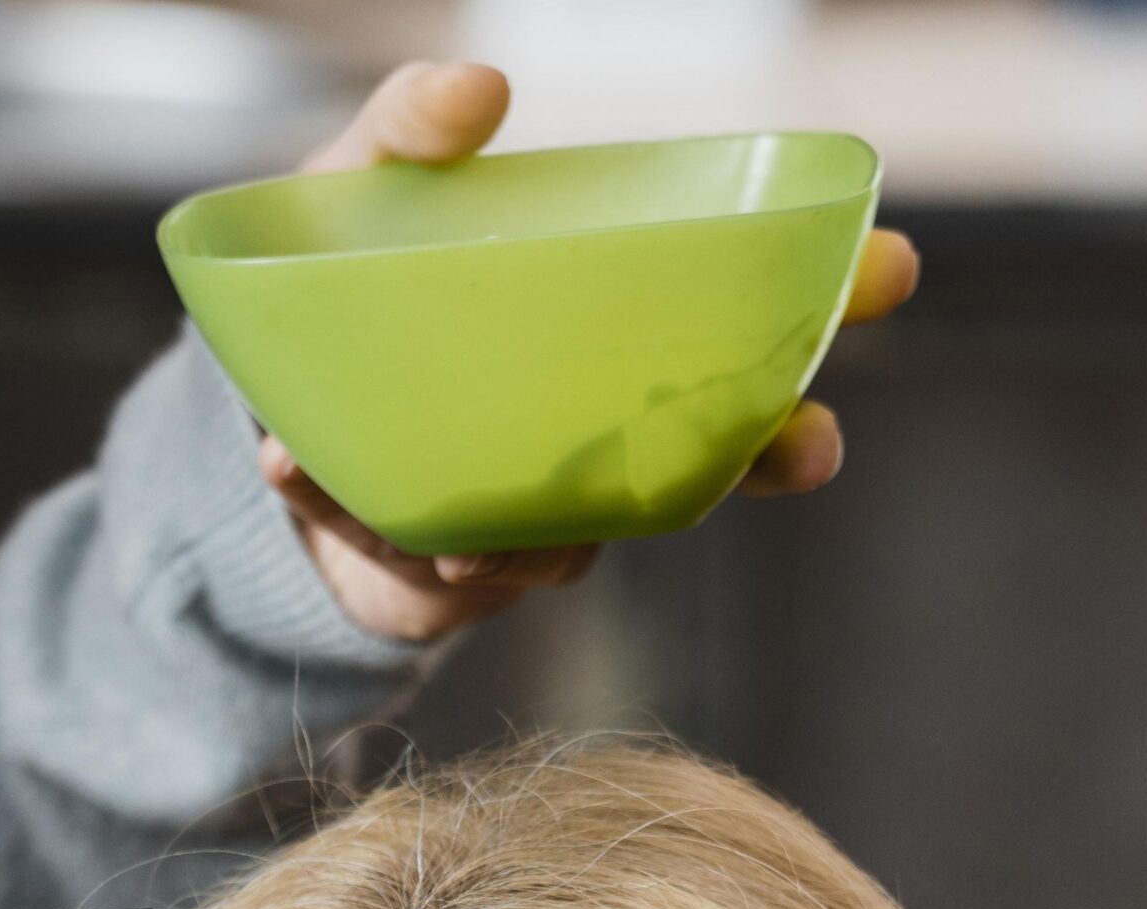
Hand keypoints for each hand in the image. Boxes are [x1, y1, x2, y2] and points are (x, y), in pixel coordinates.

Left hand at [266, 61, 921, 645]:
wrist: (255, 424)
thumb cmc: (333, 290)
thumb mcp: (356, 188)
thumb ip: (409, 127)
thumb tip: (481, 93)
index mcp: (599, 323)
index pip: (744, 311)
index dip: (830, 294)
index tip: (891, 269)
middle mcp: (593, 422)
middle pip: (721, 442)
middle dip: (779, 447)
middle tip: (816, 446)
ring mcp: (541, 505)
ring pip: (592, 533)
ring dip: (556, 533)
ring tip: (466, 535)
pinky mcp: (471, 569)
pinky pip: (481, 577)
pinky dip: (441, 557)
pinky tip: (399, 535)